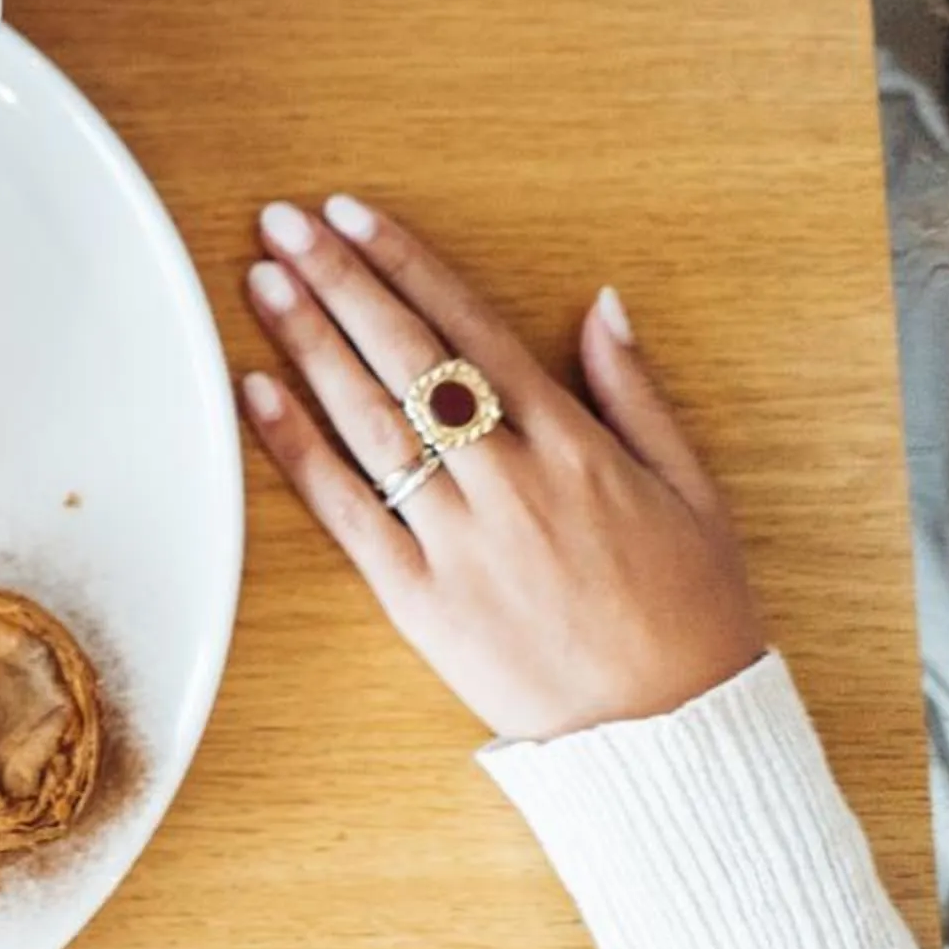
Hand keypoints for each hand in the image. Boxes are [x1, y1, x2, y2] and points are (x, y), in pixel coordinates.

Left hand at [233, 196, 764, 742]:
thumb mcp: (692, 488)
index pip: (472, 329)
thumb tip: (603, 303)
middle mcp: (509, 479)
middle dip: (341, 282)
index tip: (355, 214)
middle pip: (408, 359)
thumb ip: (637, 391)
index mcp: (574, 444)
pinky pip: (346, 511)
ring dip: (308, 344)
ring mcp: (458, 538)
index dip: (408, 265)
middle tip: (284, 224)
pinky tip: (256, 392)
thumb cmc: (690, 612)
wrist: (670, 734)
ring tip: (263, 281)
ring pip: (369, 421)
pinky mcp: (418, 599)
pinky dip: (298, 449)